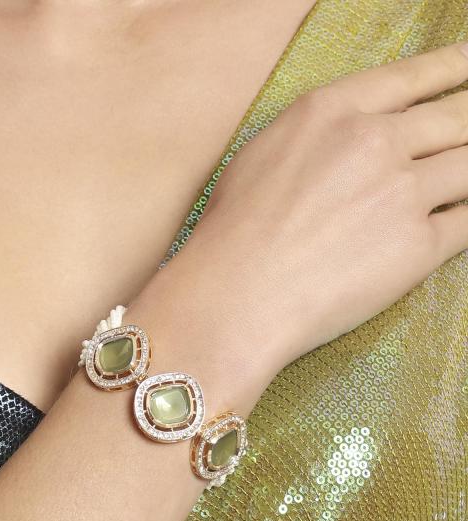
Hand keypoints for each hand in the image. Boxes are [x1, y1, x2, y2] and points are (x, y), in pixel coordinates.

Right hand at [175, 42, 467, 390]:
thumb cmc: (234, 233)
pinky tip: (462, 218)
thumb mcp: (266, 153)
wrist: (237, 294)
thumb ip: (321, 134)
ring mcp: (402, 193)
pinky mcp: (418, 247)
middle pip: (456, 118)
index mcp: (334, 111)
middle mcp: (376, 141)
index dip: (456, 68)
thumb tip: (353, 135)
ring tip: (464, 181)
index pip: (415, 76)